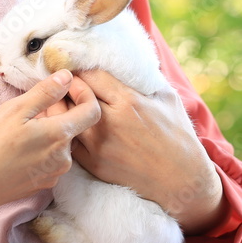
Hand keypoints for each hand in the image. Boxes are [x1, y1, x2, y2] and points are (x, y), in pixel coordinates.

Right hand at [0, 70, 100, 242]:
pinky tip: (21, 148)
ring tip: (23, 128)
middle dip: (59, 113)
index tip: (68, 86)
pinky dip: (43, 149)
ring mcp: (56, 173)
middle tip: (32, 108)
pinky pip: (52, 160)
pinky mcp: (45, 183)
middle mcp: (65, 157)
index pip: (92, 111)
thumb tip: (68, 77)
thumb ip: (46, 92)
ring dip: (50, 131)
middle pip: (74, 126)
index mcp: (60, 135)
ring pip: (62, 143)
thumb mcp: (15, 110)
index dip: (84, 94)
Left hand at [48, 69, 225, 234]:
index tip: (78, 69)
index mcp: (128, 101)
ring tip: (63, 104)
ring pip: (64, 118)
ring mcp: (99, 145)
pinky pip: (68, 141)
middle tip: (64, 83)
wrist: (181, 178)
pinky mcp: (94, 164)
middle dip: (68, 85)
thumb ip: (145, 80)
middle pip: (73, 93)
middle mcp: (110, 121)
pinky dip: (65, 132)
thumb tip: (129, 63)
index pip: (90, 75)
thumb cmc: (178, 136)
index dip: (81, 70)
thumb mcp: (168, 98)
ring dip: (61, 108)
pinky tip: (67, 127)